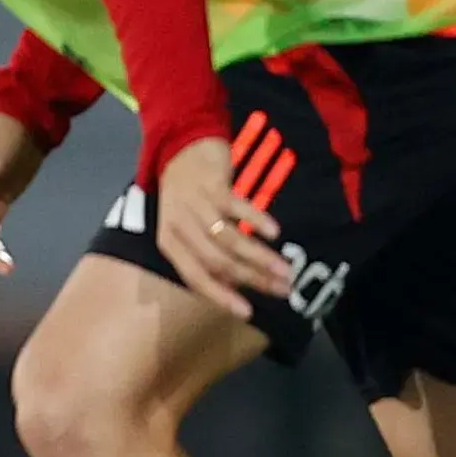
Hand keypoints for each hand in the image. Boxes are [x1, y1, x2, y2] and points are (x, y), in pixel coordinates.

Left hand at [152, 133, 292, 311]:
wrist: (181, 144)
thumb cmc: (187, 195)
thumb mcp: (187, 227)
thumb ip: (206, 254)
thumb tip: (236, 287)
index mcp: (169, 242)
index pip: (195, 277)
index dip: (222, 297)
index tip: (248, 313)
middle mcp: (179, 225)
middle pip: (218, 261)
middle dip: (253, 280)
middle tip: (283, 289)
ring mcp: (196, 204)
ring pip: (231, 240)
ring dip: (261, 257)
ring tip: (286, 269)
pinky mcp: (213, 184)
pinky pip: (238, 208)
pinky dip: (258, 221)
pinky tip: (275, 233)